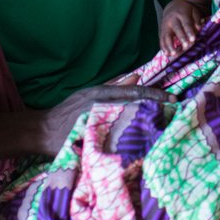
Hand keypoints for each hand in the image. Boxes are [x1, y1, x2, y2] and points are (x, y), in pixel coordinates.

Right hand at [36, 75, 174, 154]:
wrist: (43, 131)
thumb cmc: (69, 111)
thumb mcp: (91, 93)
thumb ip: (115, 85)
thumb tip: (138, 75)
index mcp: (101, 94)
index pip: (135, 93)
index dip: (156, 95)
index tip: (174, 99)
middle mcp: (101, 107)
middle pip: (137, 108)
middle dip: (158, 110)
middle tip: (176, 113)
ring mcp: (99, 125)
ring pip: (131, 123)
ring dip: (150, 124)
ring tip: (167, 127)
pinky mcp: (96, 140)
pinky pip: (121, 140)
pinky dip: (135, 140)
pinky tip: (148, 143)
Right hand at [160, 0, 203, 54]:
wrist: (174, 6)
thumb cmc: (187, 11)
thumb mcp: (194, 11)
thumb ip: (197, 20)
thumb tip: (199, 28)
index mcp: (181, 14)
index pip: (186, 23)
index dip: (189, 31)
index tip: (193, 40)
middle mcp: (172, 19)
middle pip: (176, 29)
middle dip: (180, 38)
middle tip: (185, 47)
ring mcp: (165, 25)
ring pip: (166, 35)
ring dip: (169, 45)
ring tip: (173, 54)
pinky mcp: (161, 31)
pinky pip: (161, 39)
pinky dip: (163, 47)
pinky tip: (167, 54)